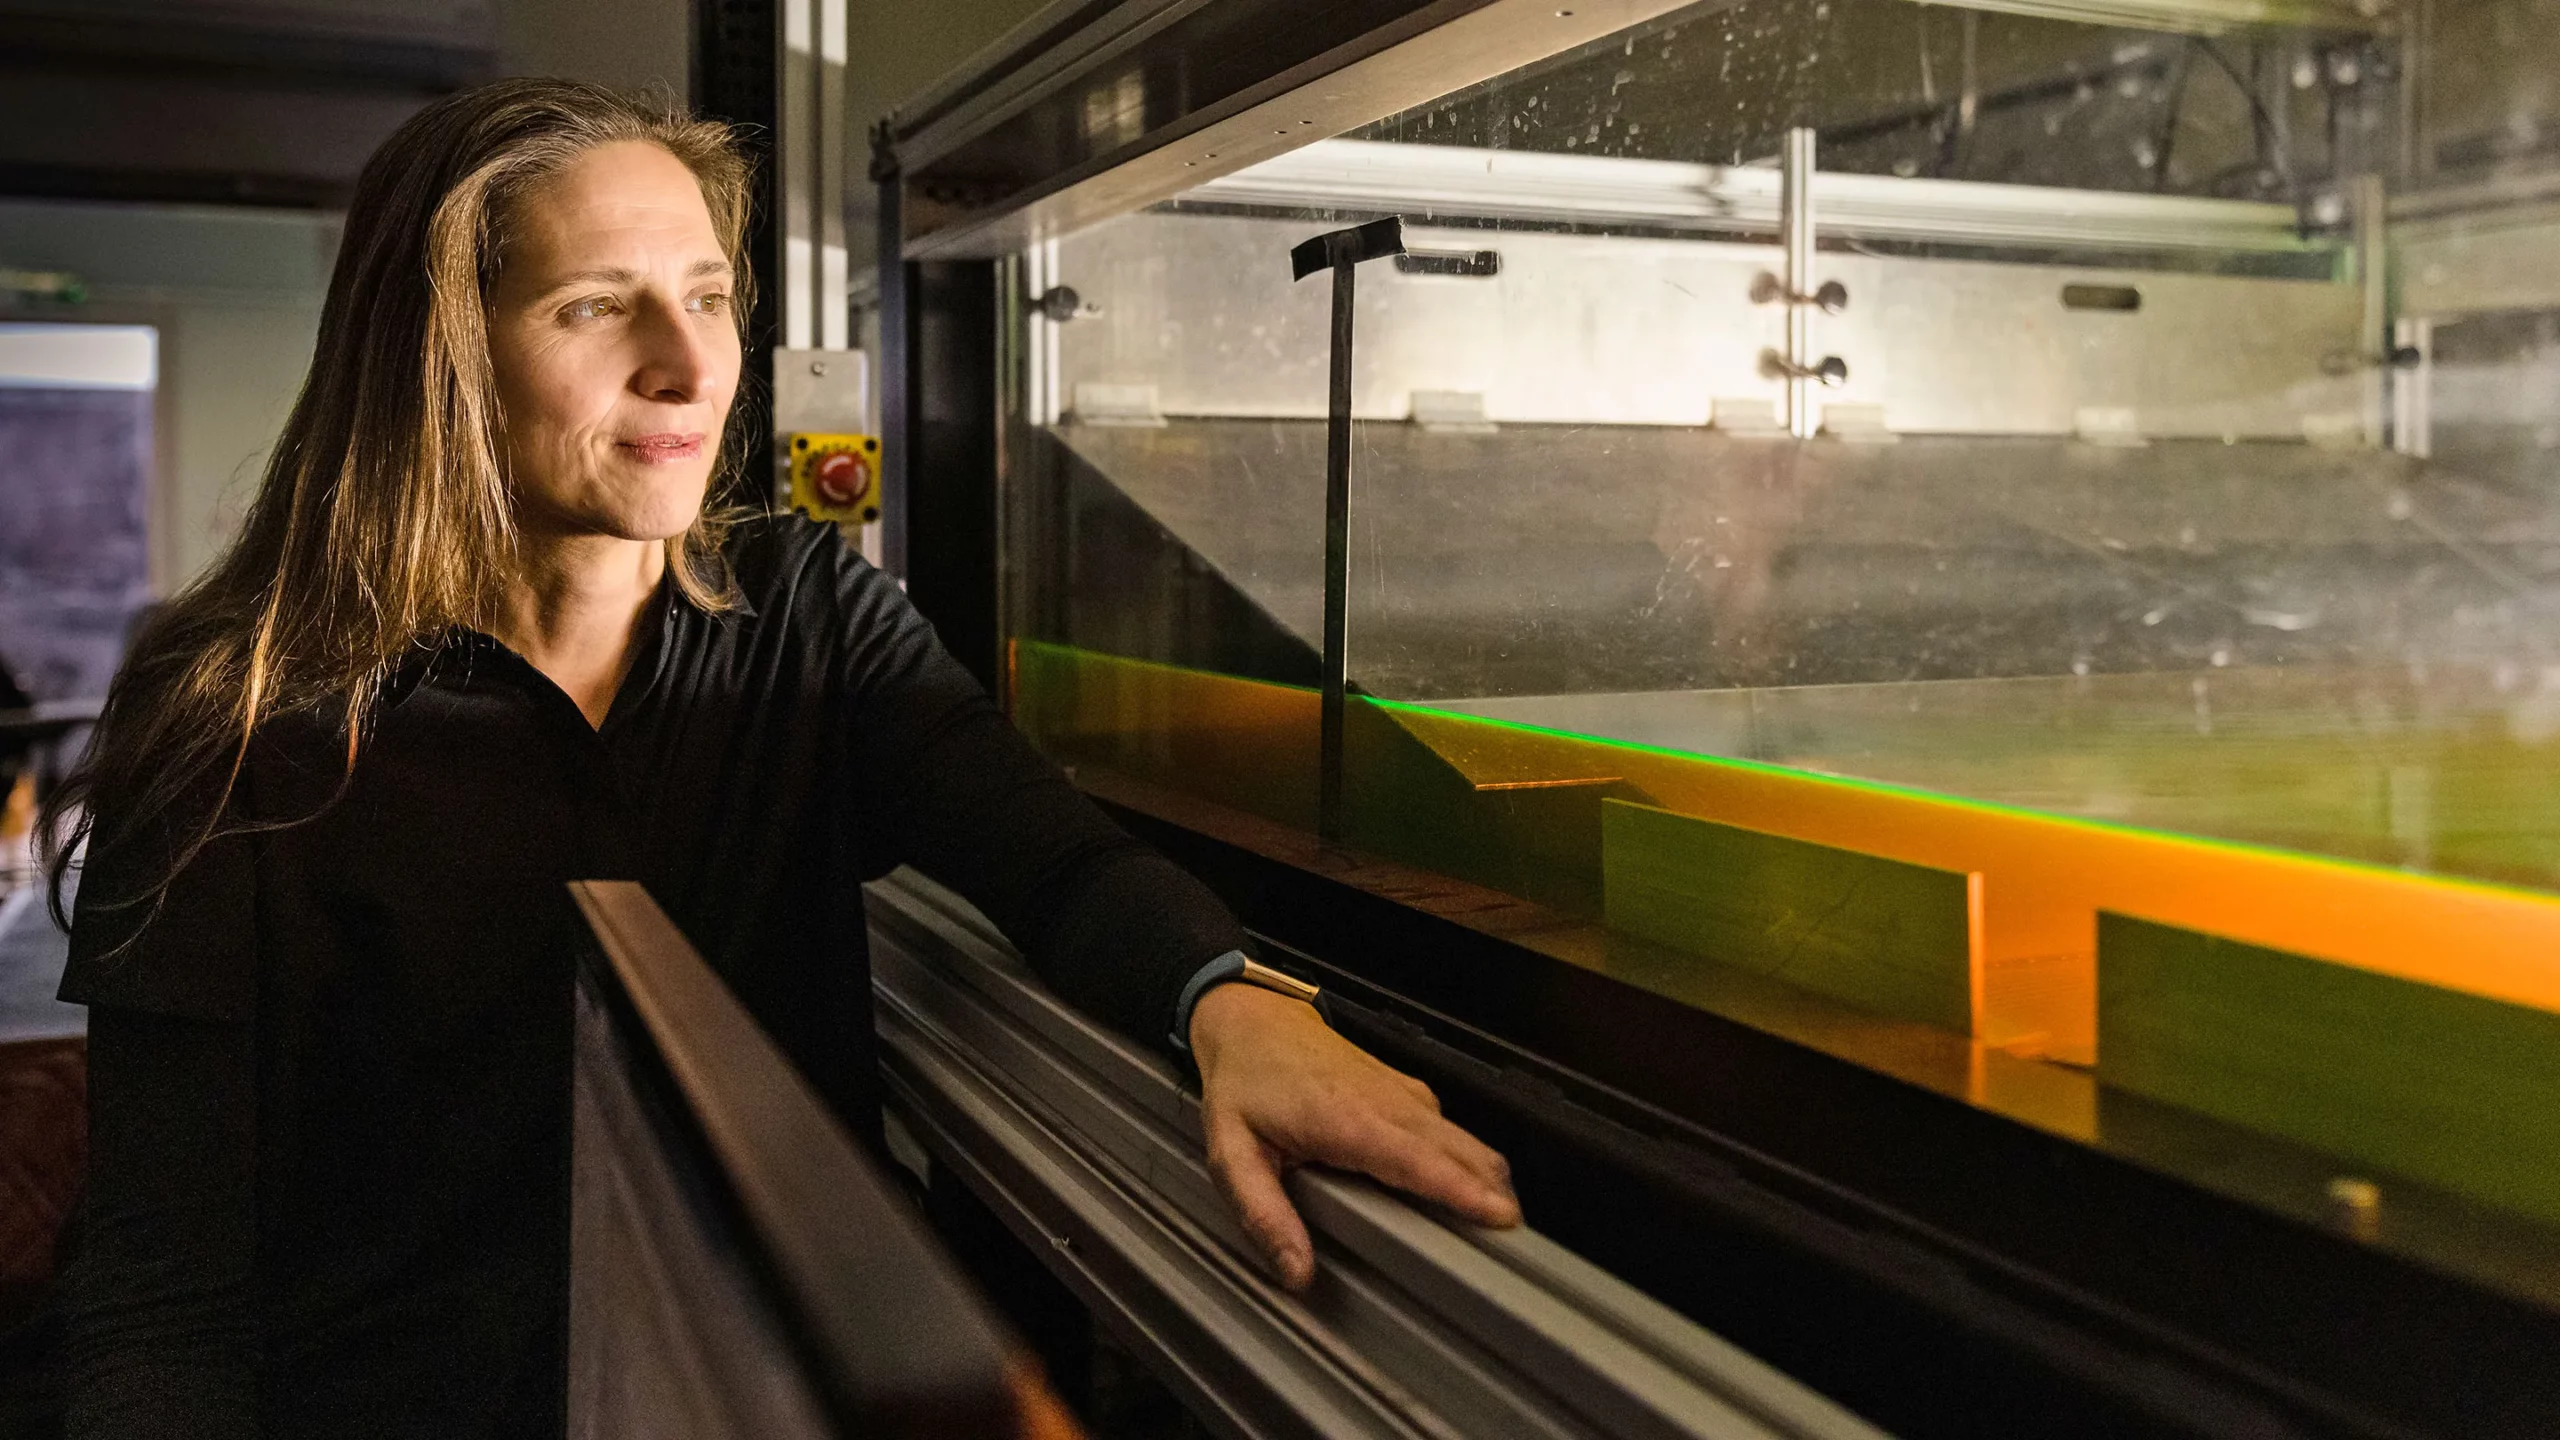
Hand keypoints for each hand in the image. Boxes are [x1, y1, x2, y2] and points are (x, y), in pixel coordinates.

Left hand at [1189, 981, 1520, 1289]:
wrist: (1254, 1019)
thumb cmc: (1244, 1084)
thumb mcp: (1231, 1154)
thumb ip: (1264, 1214)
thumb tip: (1297, 1273)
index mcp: (1349, 1120)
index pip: (1420, 1160)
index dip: (1463, 1190)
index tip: (1502, 1218)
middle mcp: (1389, 1104)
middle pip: (1463, 1152)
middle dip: (1494, 1195)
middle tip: (1513, 1249)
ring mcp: (1404, 1094)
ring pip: (1466, 1140)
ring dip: (1488, 1180)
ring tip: (1500, 1230)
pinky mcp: (1408, 1092)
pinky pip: (1452, 1131)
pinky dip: (1471, 1162)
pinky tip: (1471, 1192)